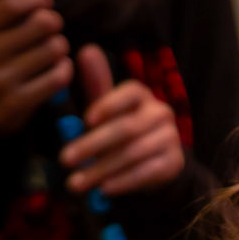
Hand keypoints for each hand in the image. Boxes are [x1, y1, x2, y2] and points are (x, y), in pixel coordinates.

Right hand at [0, 0, 71, 133]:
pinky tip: (62, 68)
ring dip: (62, 47)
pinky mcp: (18, 102)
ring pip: (52, 50)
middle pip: (39, 24)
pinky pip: (56, 78)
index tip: (45, 3)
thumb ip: (8, 8)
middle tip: (54, 30)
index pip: (12, 4)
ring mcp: (1, 80)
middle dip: (54, 23)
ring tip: (57, 51)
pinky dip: (65, 70)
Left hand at [58, 45, 184, 195]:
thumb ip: (97, 84)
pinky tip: (103, 190)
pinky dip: (123, 182)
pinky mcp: (174, 163)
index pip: (127, 93)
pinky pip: (146, 173)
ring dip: (102, 170)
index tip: (86, 120)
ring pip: (133, 153)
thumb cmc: (122, 131)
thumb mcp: (107, 108)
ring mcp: (171, 139)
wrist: (155, 162)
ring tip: (76, 183)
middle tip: (64, 160)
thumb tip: (86, 49)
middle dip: (92, 145)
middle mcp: (161, 112)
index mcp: (142, 94)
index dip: (108, 105)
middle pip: (125, 128)